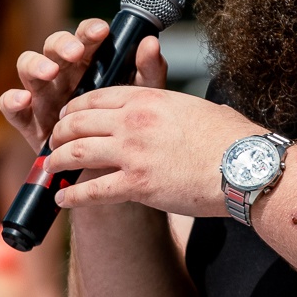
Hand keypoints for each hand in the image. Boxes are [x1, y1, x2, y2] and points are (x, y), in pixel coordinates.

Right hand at [2, 18, 168, 149]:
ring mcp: (42, 94)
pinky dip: (11, 99)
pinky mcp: (28, 118)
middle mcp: (63, 73)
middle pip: (54, 46)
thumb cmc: (125, 128)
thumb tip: (151, 43)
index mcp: (89, 63)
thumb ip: (147, 72)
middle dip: (62, 45)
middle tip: (75, 53)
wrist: (112, 170)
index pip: (85, 38)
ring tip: (50, 72)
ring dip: (36, 65)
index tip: (102, 32)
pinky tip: (22, 99)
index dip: (89, 32)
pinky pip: (10, 105)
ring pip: (28, 66)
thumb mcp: (141, 101)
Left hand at [43, 87, 259, 217]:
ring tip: (50, 169)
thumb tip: (186, 111)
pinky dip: (73, 197)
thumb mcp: (197, 107)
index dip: (75, 108)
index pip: (96, 96)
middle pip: (79, 121)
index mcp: (149, 98)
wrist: (246, 167)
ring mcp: (133, 152)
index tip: (68, 117)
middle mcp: (134, 121)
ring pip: (77, 152)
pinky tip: (62, 200)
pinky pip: (93, 190)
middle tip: (54, 143)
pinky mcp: (137, 185)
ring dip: (58, 161)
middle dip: (60, 133)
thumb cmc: (231, 139)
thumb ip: (177, 106)